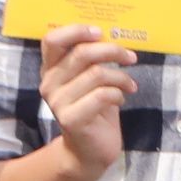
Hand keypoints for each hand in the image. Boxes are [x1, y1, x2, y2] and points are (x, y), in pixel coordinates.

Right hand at [40, 28, 138, 175]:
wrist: (88, 150)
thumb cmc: (94, 108)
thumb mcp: (91, 79)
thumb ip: (93, 59)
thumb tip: (113, 34)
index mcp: (51, 68)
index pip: (52, 39)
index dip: (76, 31)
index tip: (100, 32)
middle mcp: (49, 83)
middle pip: (82, 53)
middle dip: (112, 51)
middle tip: (131, 57)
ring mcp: (58, 101)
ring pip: (97, 74)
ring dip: (121, 77)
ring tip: (129, 84)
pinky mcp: (71, 118)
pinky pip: (102, 95)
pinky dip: (118, 94)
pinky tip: (122, 99)